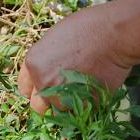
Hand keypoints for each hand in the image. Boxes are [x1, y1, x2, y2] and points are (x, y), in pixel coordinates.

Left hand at [18, 4, 132, 113]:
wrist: (114, 35)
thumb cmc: (88, 28)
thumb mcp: (55, 38)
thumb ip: (46, 59)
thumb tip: (47, 71)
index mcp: (33, 64)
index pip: (24, 88)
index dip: (36, 89)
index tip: (45, 90)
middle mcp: (43, 82)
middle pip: (38, 107)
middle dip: (50, 103)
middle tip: (65, 93)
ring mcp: (62, 96)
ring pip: (61, 111)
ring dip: (70, 104)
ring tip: (85, 86)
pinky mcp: (82, 104)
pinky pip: (82, 111)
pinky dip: (88, 104)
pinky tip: (95, 87)